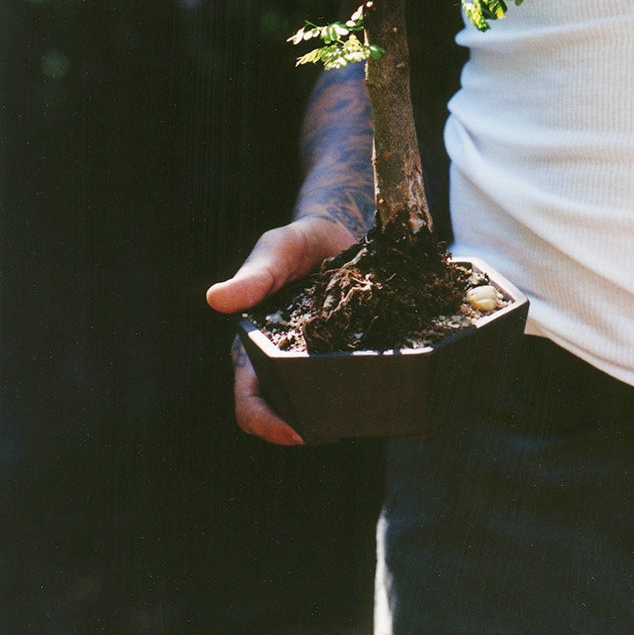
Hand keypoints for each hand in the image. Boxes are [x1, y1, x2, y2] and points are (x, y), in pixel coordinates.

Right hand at [206, 215, 355, 444]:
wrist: (337, 232)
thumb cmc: (296, 243)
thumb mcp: (277, 250)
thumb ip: (256, 274)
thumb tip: (217, 299)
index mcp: (255, 349)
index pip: (251, 403)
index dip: (267, 424)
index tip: (297, 432)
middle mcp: (284, 363)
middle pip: (287, 413)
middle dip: (307, 427)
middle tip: (340, 428)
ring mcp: (316, 362)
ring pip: (321, 403)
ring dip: (337, 412)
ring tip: (364, 410)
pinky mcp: (345, 354)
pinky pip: (351, 379)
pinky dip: (363, 386)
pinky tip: (386, 383)